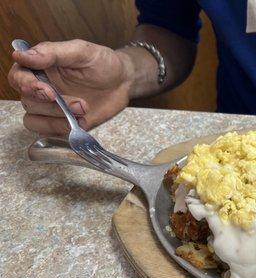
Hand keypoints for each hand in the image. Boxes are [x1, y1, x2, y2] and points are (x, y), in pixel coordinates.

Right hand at [8, 39, 132, 135]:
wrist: (123, 82)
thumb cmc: (102, 62)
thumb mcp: (81, 51)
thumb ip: (51, 53)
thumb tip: (21, 55)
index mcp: (40, 68)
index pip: (18, 78)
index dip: (28, 86)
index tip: (48, 91)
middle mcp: (42, 88)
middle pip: (28, 102)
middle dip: (53, 106)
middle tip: (80, 103)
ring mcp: (52, 108)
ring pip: (34, 121)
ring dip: (56, 120)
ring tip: (83, 110)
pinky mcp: (63, 123)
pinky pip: (50, 134)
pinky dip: (63, 131)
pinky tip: (83, 123)